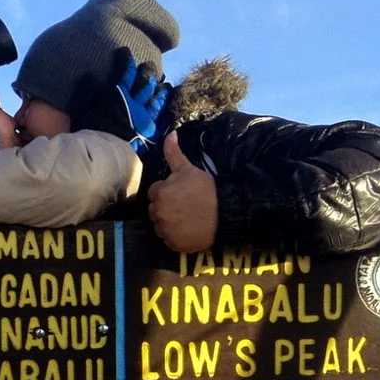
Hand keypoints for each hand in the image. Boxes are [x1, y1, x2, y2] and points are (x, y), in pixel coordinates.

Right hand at [69, 47, 169, 155]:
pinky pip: (163, 121)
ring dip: (161, 92)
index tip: (126, 53)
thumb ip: (87, 91)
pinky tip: (170, 111)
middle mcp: (136, 104)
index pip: (125, 73)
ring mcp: (145, 118)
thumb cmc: (92, 130)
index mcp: (120, 95)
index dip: (126, 61)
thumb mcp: (85, 107)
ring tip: (165, 86)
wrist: (106, 152)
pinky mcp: (151, 133)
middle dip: (148, 73)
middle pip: (146, 84)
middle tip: (150, 67)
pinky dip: (167, 114)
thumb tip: (88, 75)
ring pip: (157, 100)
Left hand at [148, 131, 218, 252]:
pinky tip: (188, 229)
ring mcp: (166, 231)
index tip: (180, 192)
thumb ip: (173, 153)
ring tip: (186, 217)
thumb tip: (170, 134)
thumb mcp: (188, 169)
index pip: (155, 192)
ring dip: (169, 222)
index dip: (167, 191)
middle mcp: (159, 214)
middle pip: (155, 210)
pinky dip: (176, 236)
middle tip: (184, 205)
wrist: (225, 212)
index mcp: (160, 194)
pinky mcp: (174, 245)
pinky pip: (169, 240)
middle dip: (166, 207)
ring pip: (161, 226)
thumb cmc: (206, 189)